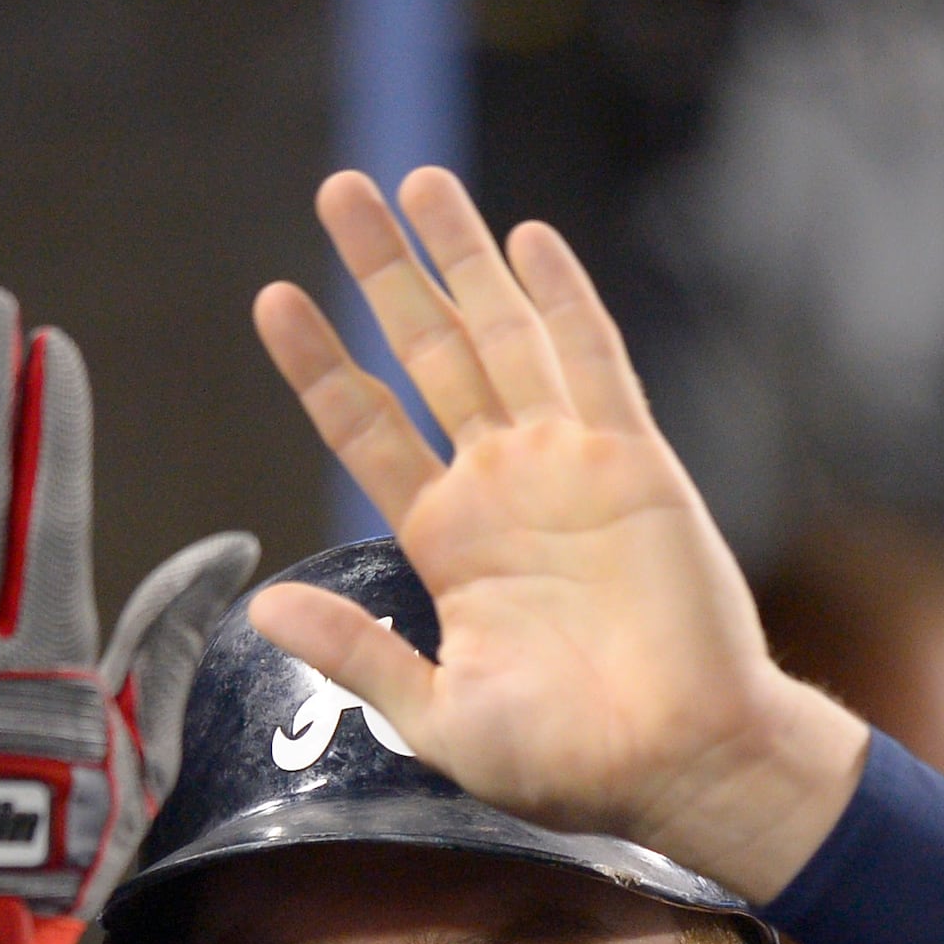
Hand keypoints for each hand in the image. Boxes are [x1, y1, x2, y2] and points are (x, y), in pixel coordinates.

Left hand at [246, 168, 867, 902]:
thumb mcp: (439, 716)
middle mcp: (502, 488)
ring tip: (417, 180)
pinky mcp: (635, 461)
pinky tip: (528, 239)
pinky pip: (594, 361)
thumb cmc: (569, 762)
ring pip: (504, 335)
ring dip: (462, 259)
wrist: (682, 763)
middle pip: (429, 353)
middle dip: (384, 271)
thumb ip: (357, 654)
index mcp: (448, 545)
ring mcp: (568, 466)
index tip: (273, 297)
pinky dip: (561, 298)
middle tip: (338, 190)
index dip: (320, 363)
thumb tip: (260, 611)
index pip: (366, 430)